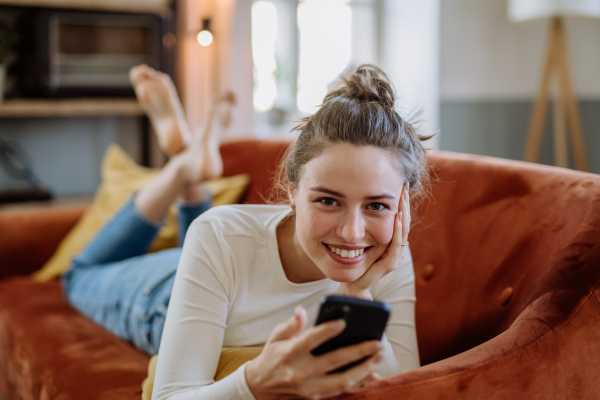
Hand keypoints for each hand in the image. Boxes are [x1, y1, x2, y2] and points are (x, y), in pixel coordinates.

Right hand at [245, 306, 384, 399]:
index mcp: (289, 353)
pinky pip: (341, 391)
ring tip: (378, 357)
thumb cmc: (271, 358)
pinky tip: (372, 375)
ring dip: (363, 369)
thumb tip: (302, 311)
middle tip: (377, 343)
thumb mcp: (276, 337)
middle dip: (358, 351)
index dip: (327, 331)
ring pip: (342, 380)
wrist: (260, 388)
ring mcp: (309, 388)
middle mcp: (300, 371)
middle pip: (334, 361)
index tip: (344, 322)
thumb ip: (292, 324)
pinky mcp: (316, 397)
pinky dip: (358, 383)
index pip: (311, 340)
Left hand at [339, 183, 410, 299]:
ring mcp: (393, 255)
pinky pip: (396, 246)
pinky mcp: (388, 265)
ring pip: (404, 231)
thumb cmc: (354, 261)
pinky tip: (397, 218)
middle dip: (405, 203)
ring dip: (404, 214)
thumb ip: (362, 222)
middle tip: (404, 185)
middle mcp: (394, 246)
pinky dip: (398, 231)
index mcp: (389, 239)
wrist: (351, 283)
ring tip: (403, 198)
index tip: (401, 183)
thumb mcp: (357, 237)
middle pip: (404, 221)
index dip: (401, 201)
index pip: (400, 217)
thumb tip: (355, 199)